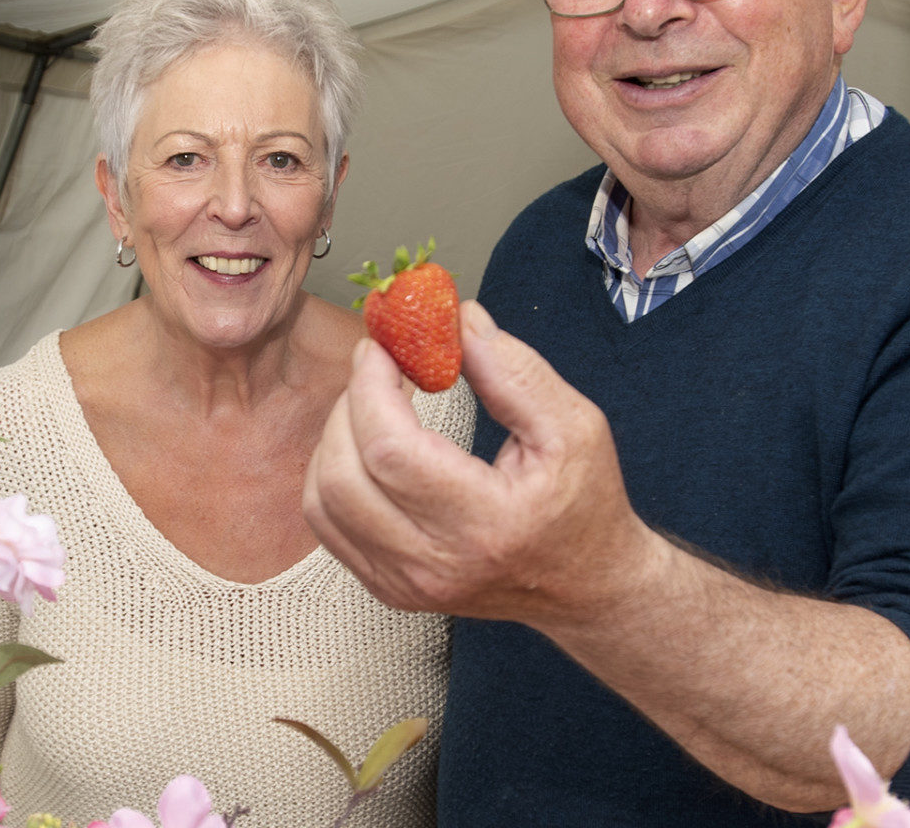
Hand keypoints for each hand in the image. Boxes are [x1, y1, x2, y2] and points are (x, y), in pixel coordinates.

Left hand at [302, 300, 658, 625]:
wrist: (586, 585)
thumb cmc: (585, 504)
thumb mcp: (575, 426)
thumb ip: (514, 372)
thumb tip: (457, 321)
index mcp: (487, 525)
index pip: (390, 451)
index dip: (371, 388)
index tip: (381, 348)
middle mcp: (437, 566)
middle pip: (344, 475)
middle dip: (349, 404)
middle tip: (377, 367)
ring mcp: (405, 585)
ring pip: (323, 501)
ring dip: (335, 437)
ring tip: (374, 404)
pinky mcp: (388, 589)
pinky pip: (328, 524)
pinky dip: (333, 473)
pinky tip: (366, 445)